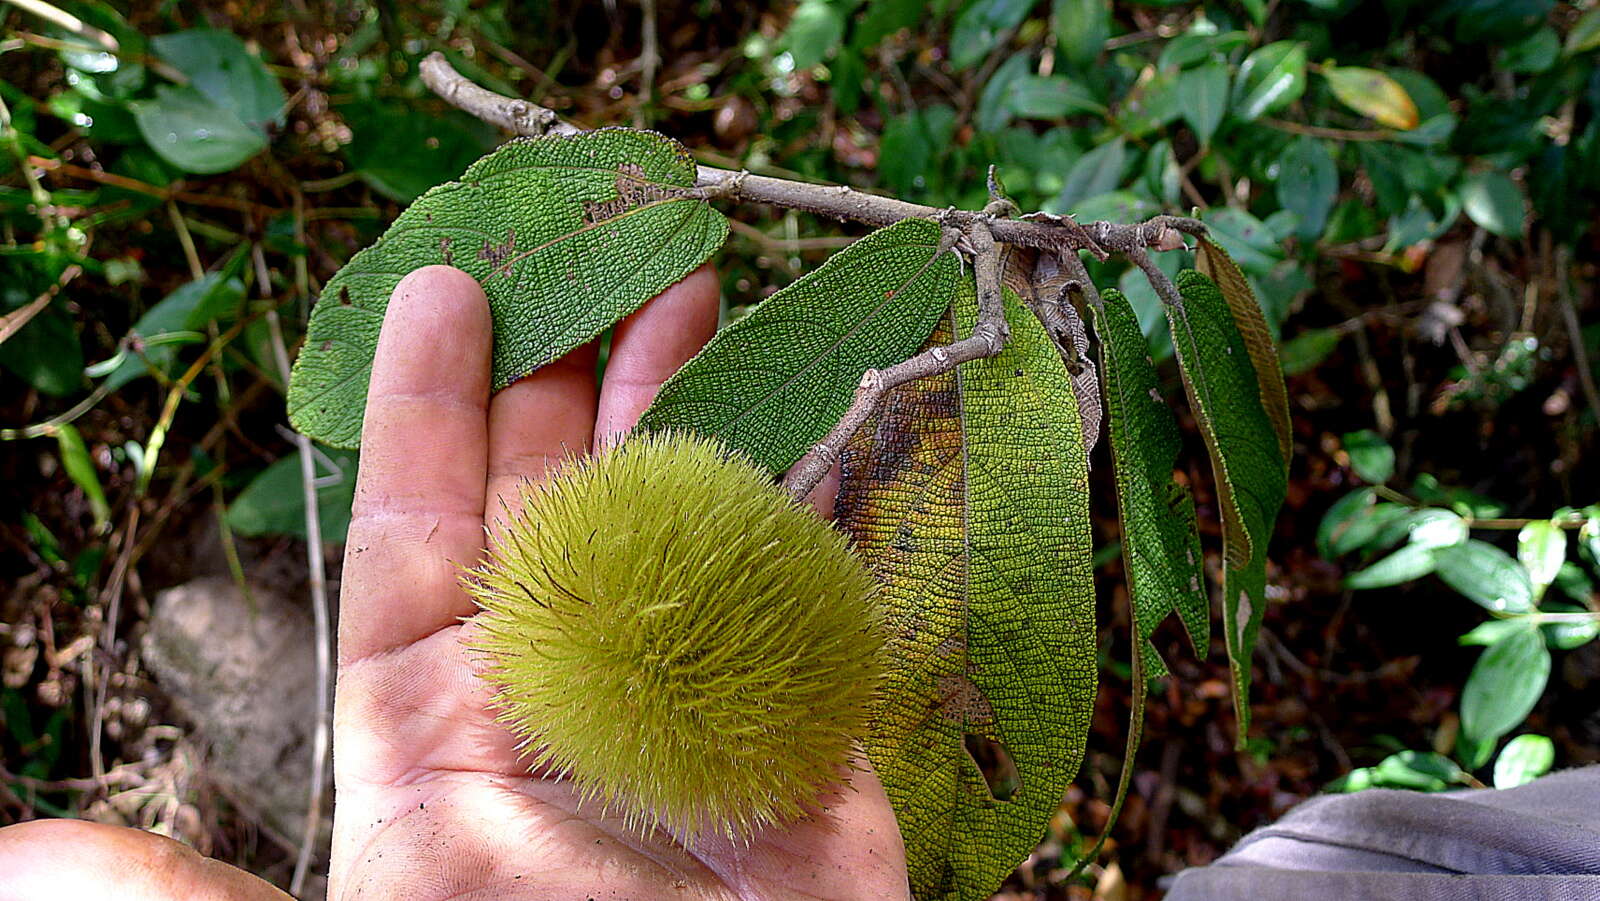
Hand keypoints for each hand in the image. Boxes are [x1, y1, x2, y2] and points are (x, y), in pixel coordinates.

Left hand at [0, 265, 907, 900]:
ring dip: (677, 394)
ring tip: (684, 281)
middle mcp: (552, 684)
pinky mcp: (790, 712)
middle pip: (550, 488)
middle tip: (586, 247)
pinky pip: (780, 579)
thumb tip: (14, 859)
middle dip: (565, 363)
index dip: (426, 407)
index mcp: (434, 726)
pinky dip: (783, 487)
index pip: (418, 530)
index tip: (442, 286)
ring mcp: (678, 688)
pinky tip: (781, 403)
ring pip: (667, 509)